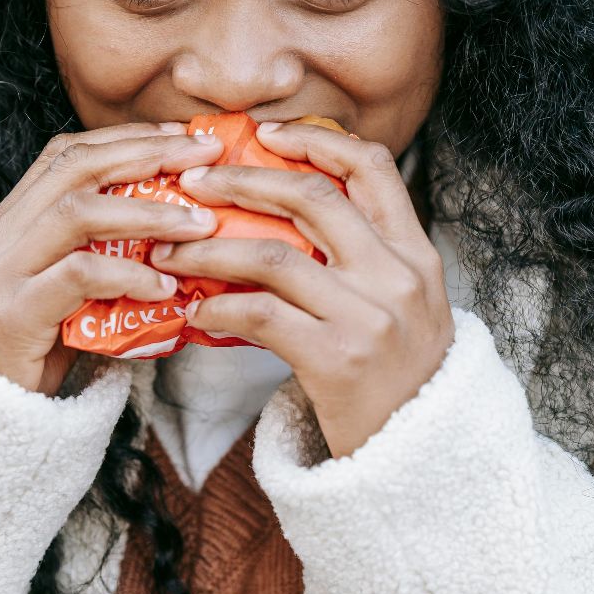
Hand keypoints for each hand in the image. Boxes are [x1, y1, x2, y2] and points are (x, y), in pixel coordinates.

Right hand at [0, 122, 224, 395]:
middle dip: (147, 154)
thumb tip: (178, 239)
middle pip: (76, 169)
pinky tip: (166, 287)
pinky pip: (79, 277)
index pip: (66, 155)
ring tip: (200, 224)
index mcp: (8, 222)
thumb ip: (97, 260)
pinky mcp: (12, 314)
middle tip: (206, 156)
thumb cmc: (27, 355)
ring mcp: (0, 273)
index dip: (125, 139)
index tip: (180, 137)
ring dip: (148, 212)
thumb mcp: (59, 295)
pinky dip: (129, 275)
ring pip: (77, 213)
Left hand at [149, 121, 454, 459]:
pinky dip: (217, 307)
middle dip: (241, 180)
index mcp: (416, 253)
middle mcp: (398, 276)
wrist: (423, 459)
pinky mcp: (336, 358)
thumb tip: (284, 216)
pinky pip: (258, 314)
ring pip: (271, 254)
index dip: (315, 141)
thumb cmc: (400, 381)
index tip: (266, 133)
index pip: (373, 167)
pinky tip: (195, 312)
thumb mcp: (406, 307)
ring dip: (208, 247)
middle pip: (310, 197)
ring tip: (171, 250)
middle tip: (191, 183)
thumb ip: (365, 260)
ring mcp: (369, 316)